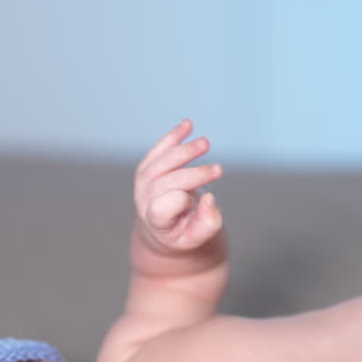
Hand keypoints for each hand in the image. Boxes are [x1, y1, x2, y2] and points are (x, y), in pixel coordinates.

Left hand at [134, 120, 223, 251]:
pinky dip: (173, 136)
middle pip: (168, 182)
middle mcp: (143, 200)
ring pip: (161, 162)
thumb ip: (208, 222)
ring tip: (205, 144)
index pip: (162, 207)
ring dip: (185, 150)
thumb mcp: (197, 237)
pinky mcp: (147, 168)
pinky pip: (159, 149)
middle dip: (195, 174)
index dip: (182, 200)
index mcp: (154, 221)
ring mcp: (142, 183)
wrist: (163, 228)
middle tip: (219, 170)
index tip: (203, 198)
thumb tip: (210, 198)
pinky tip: (188, 125)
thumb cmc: (183, 232)